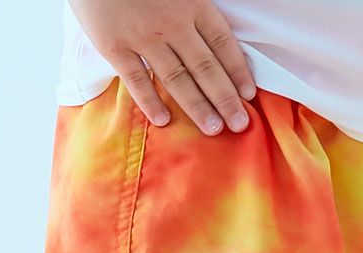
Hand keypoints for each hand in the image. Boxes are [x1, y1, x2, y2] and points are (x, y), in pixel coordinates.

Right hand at [70, 0, 255, 133]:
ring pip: (177, 79)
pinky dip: (150, 102)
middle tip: (239, 124)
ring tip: (213, 129)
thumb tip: (213, 33)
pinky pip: (136, 80)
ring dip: (197, 107)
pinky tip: (164, 121)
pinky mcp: (114, 45)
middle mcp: (172, 23)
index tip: (248, 95)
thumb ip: (195, 5)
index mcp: (191, 3)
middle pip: (206, 68)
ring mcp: (143, 36)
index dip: (238, 71)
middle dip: (225, 99)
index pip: (222, 44)